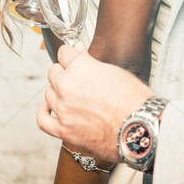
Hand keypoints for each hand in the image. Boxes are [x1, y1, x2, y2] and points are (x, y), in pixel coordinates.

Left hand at [37, 45, 151, 162]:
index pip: (64, 52)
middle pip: (54, 72)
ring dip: (57, 92)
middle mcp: (66, 86)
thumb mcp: (114, 71)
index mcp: (79, 67)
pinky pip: (42, 119)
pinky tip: (51, 108)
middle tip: (78, 78)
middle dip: (65, 72)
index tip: (76, 58)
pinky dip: (44, 112)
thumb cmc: (133, 100)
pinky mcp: (64, 130)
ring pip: (48, 93)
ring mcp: (63, 109)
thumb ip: (91, 62)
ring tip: (72, 95)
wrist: (140, 129)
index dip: (72, 55)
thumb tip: (78, 52)